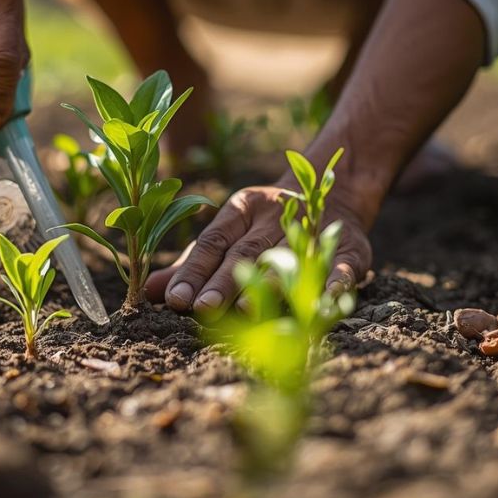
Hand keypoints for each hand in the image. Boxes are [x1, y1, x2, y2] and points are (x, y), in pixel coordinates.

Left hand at [144, 182, 372, 313]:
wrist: (334, 188)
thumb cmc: (263, 226)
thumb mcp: (227, 234)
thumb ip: (190, 264)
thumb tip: (147, 292)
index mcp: (241, 210)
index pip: (212, 242)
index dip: (194, 270)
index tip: (175, 298)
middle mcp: (274, 216)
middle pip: (245, 252)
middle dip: (224, 281)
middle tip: (203, 309)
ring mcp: (313, 227)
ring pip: (288, 257)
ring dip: (269, 283)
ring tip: (247, 309)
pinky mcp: (350, 244)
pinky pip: (343, 263)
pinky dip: (336, 280)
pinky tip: (324, 298)